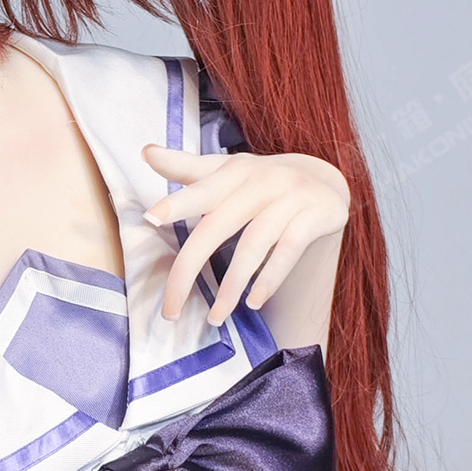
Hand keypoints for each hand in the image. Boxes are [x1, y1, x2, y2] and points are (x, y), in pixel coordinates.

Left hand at [139, 144, 349, 327]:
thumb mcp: (227, 171)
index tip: (150, 218)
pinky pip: (288, 251)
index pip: (200, 190)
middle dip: (187, 271)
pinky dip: (269, 279)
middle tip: (170, 309)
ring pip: (252, 246)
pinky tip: (253, 302)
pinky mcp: (315, 215)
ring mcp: (290, 197)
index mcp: (233, 172)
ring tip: (214, 318)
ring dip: (230, 288)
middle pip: (216, 228)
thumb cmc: (261, 181)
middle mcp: (261, 181)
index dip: (176, 203)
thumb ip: (187, 168)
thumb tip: (146, 152)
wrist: (325, 179)